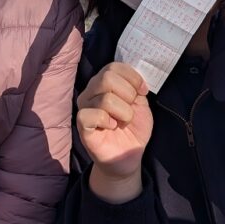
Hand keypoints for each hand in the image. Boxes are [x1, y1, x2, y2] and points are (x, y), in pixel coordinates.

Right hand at [77, 63, 152, 201]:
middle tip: (130, 110)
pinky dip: (108, 121)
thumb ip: (136, 89)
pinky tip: (111, 127)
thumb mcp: (141, 105)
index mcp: (103, 83)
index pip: (114, 66)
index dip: (133, 78)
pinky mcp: (82, 125)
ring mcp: (84, 107)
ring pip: (105, 98)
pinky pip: (93, 114)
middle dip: (128, 94)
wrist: (127, 157)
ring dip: (124, 112)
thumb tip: (135, 81)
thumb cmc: (132, 129)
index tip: (142, 92)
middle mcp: (90, 91)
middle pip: (107, 77)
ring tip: (122, 122)